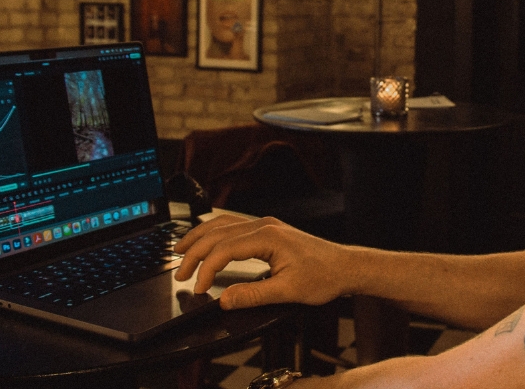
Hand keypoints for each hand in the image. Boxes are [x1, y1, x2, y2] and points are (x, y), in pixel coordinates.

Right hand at [173, 214, 350, 308]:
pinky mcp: (268, 229)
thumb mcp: (288, 291)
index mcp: (267, 236)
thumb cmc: (323, 276)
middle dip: (195, 252)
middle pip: (217, 233)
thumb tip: (224, 300)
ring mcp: (266, 224)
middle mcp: (264, 224)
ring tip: (180, 250)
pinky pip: (233, 224)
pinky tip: (206, 238)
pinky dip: (214, 232)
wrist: (344, 266)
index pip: (224, 249)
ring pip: (223, 224)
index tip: (199, 289)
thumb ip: (254, 296)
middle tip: (180, 274)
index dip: (206, 269)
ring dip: (200, 237)